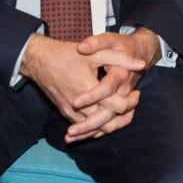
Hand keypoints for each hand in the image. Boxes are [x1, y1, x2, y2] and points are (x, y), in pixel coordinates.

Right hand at [20, 34, 145, 141]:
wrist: (40, 60)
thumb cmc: (68, 54)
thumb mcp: (96, 53)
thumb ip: (120, 59)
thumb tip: (141, 64)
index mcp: (88, 89)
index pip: (117, 106)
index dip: (131, 102)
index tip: (137, 92)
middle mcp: (79, 106)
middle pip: (109, 123)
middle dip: (125, 116)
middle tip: (133, 102)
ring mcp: (70, 112)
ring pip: (97, 130)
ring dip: (112, 123)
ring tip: (123, 109)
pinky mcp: (65, 114)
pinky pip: (85, 129)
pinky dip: (98, 126)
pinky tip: (108, 116)